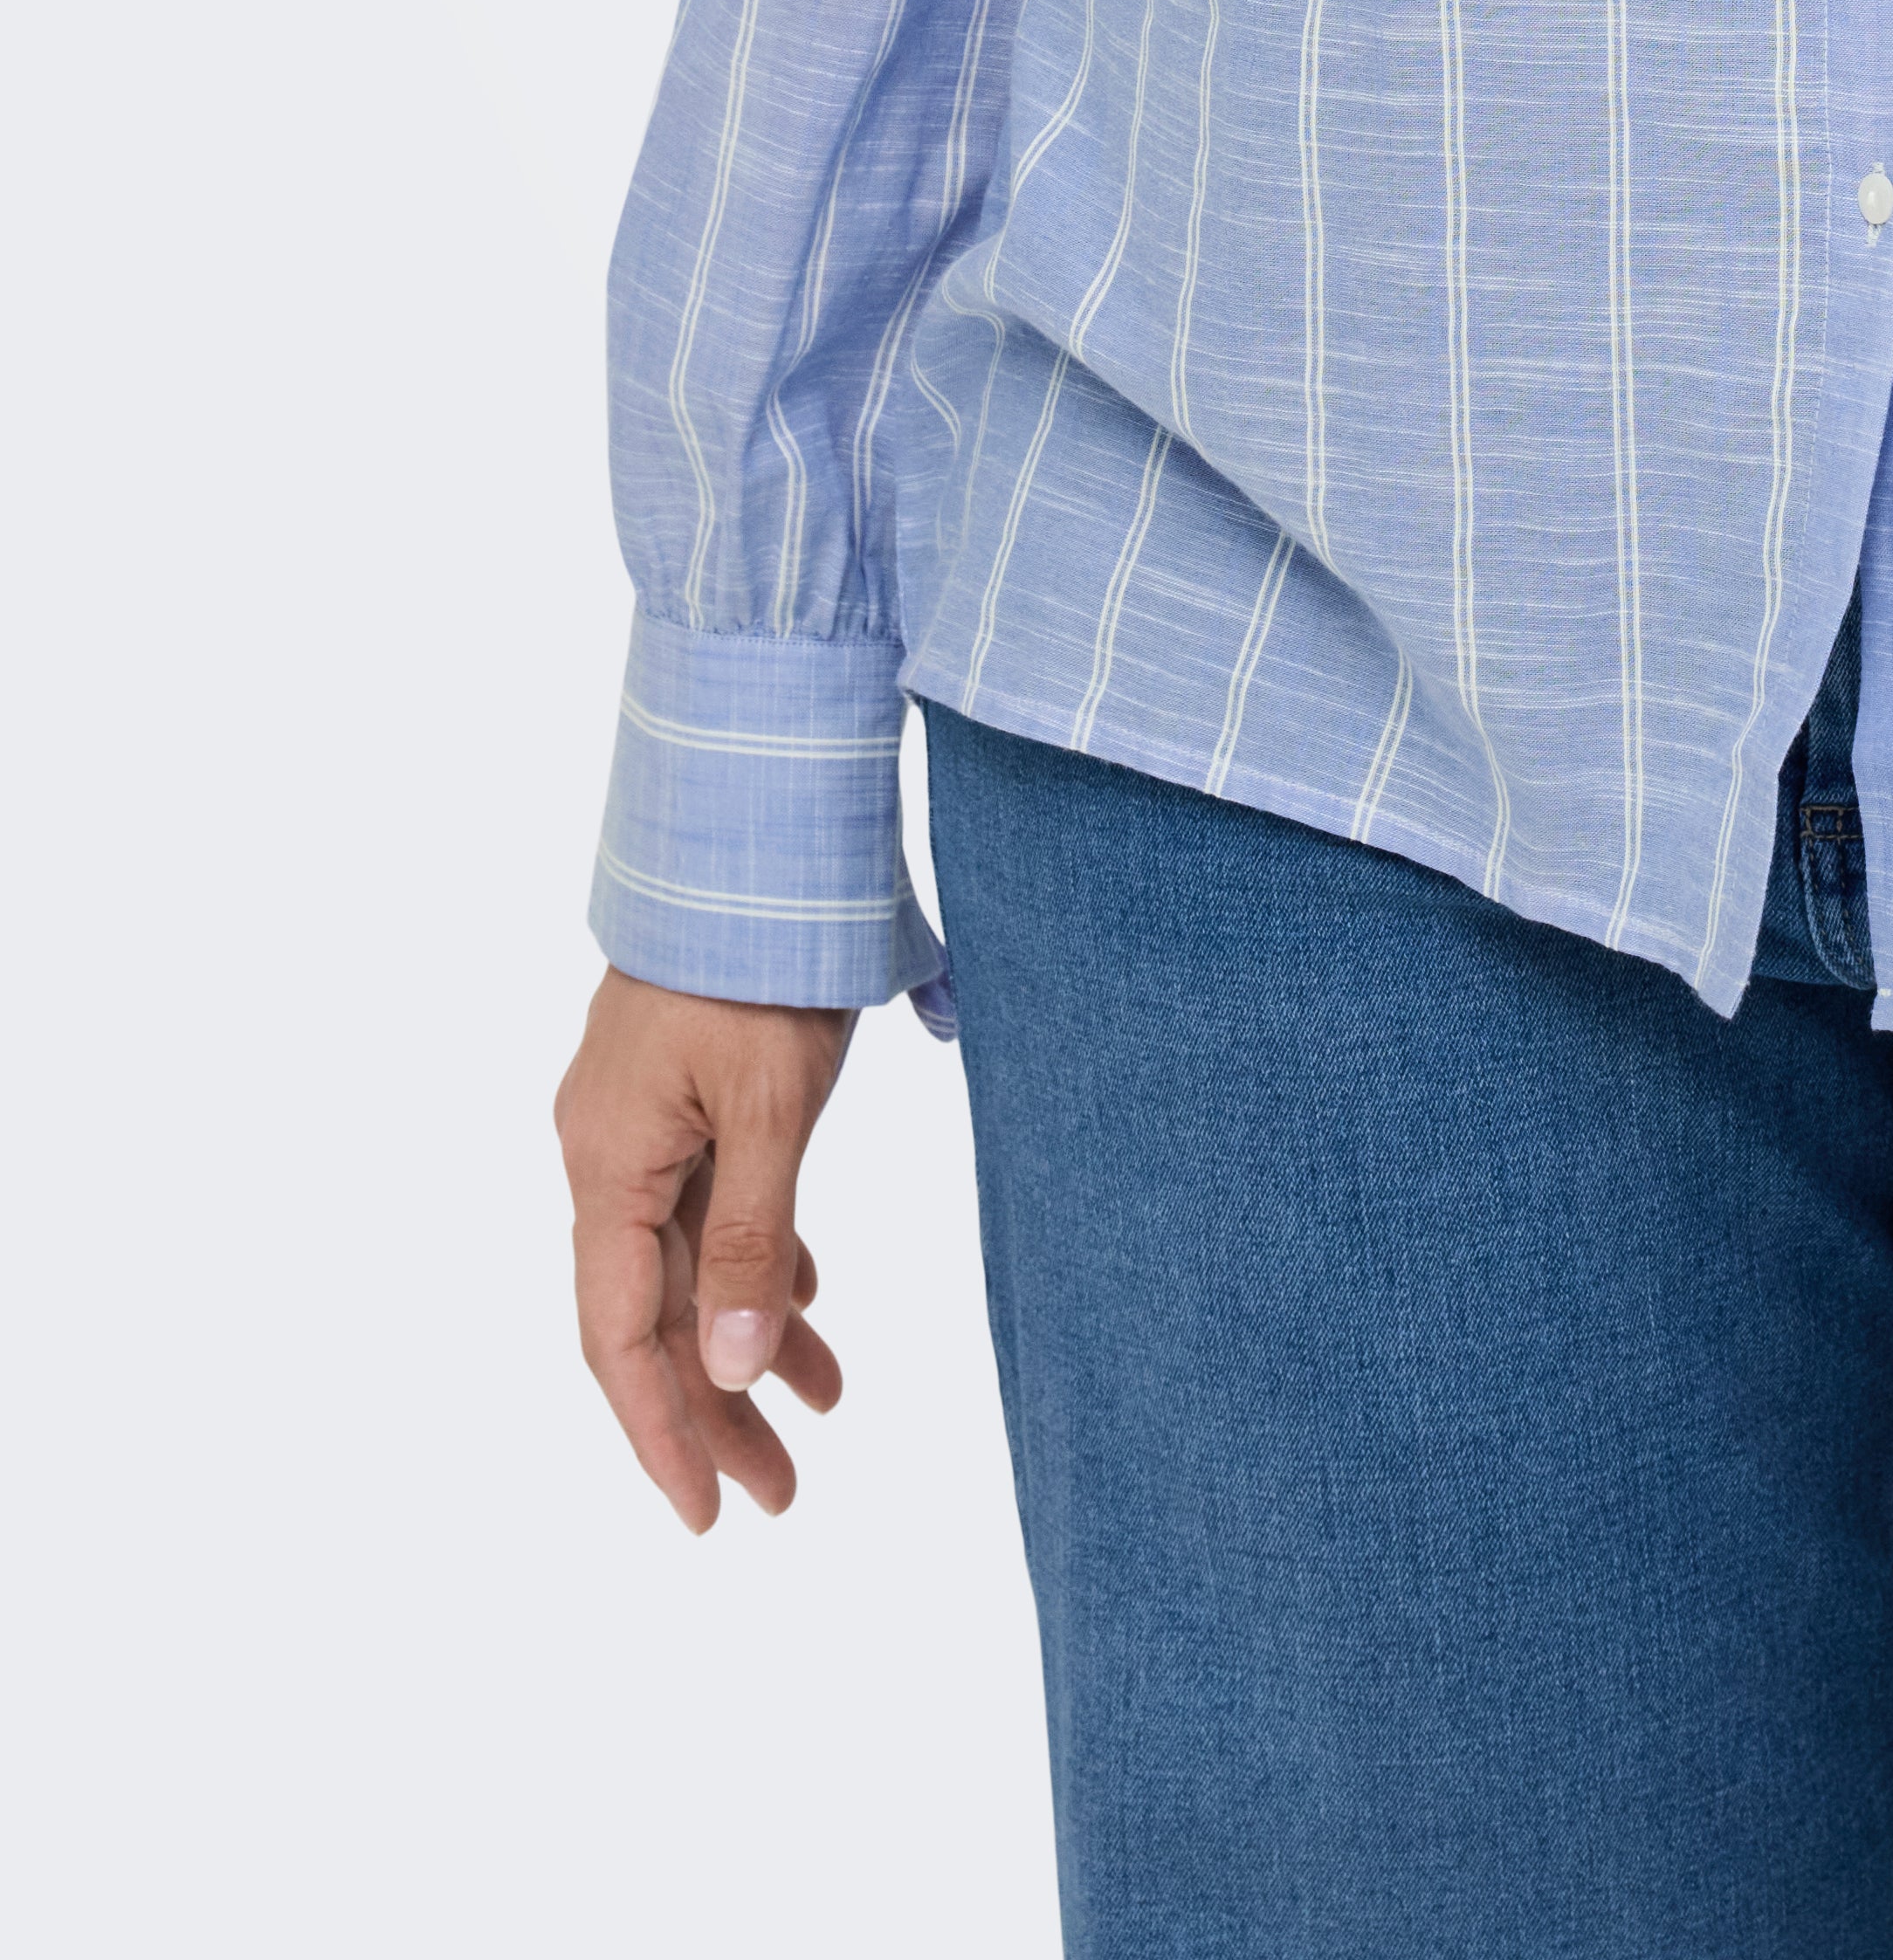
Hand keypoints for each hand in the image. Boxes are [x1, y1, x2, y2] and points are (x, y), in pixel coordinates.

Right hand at [556, 969, 859, 1528]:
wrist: (754, 837)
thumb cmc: (759, 964)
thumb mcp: (766, 1110)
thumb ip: (750, 1240)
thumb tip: (737, 1372)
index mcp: (608, 1168)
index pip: (622, 1339)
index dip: (662, 1433)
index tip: (706, 1517)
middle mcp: (608, 1155)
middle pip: (655, 1314)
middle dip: (716, 1409)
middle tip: (781, 1495)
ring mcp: (643, 1123)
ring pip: (690, 1263)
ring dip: (749, 1337)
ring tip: (821, 1408)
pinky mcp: (683, 1094)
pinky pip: (712, 1206)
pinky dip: (760, 1260)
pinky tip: (806, 1300)